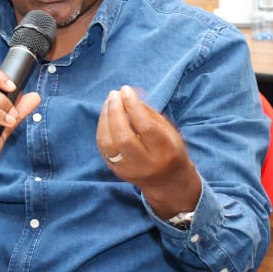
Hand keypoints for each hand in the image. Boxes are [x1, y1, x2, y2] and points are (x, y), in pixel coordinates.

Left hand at [96, 86, 200, 218]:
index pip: (146, 127)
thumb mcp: (168, 130)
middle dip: (116, 111)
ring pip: (108, 144)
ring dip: (105, 119)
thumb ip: (149, 112)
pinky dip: (102, 129)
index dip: (133, 106)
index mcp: (165, 151)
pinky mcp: (117, 171)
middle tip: (114, 94)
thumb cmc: (170, 149)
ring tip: (109, 102)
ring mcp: (129, 170)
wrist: (167, 181)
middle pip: (124, 137)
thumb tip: (129, 94)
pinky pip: (103, 148)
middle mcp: (146, 164)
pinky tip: (105, 116)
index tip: (126, 90)